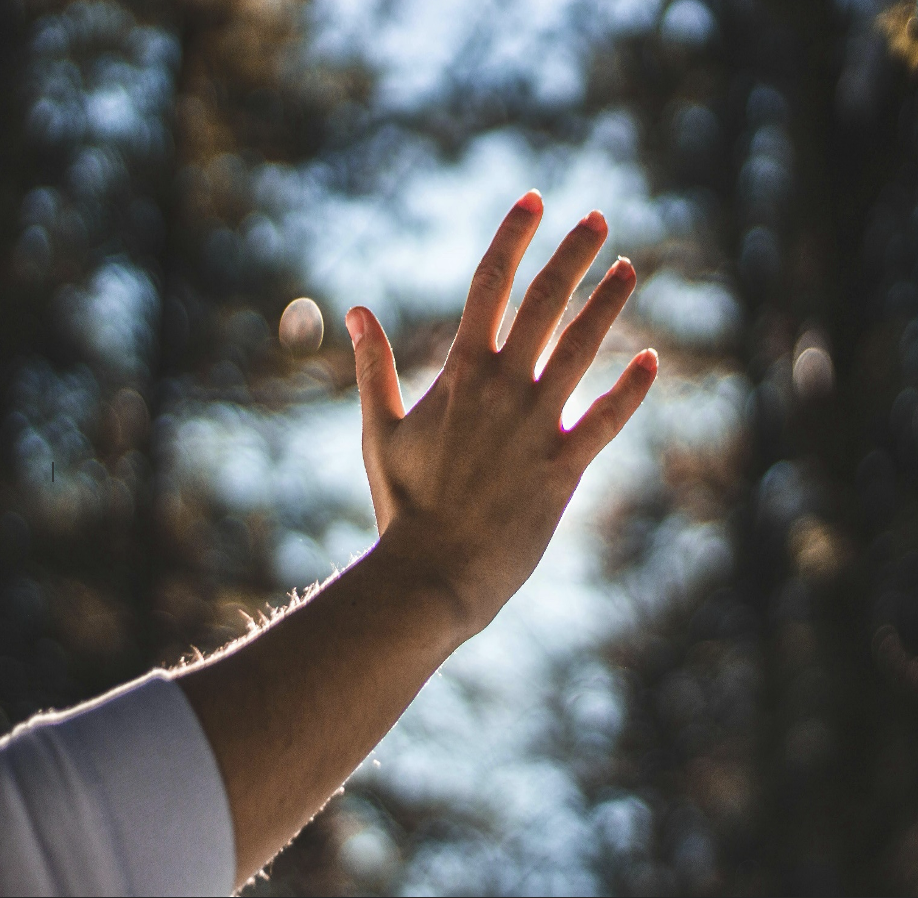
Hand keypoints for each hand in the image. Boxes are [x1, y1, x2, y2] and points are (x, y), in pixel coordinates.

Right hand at [345, 189, 656, 638]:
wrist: (433, 572)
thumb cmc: (402, 503)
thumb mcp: (378, 430)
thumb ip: (373, 366)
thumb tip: (356, 310)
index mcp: (459, 373)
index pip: (489, 284)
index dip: (513, 236)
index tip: (534, 201)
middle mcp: (502, 388)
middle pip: (544, 301)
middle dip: (572, 253)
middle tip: (596, 218)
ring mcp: (536, 426)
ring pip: (582, 349)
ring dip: (608, 304)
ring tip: (629, 268)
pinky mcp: (564, 468)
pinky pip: (607, 422)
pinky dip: (630, 391)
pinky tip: (651, 362)